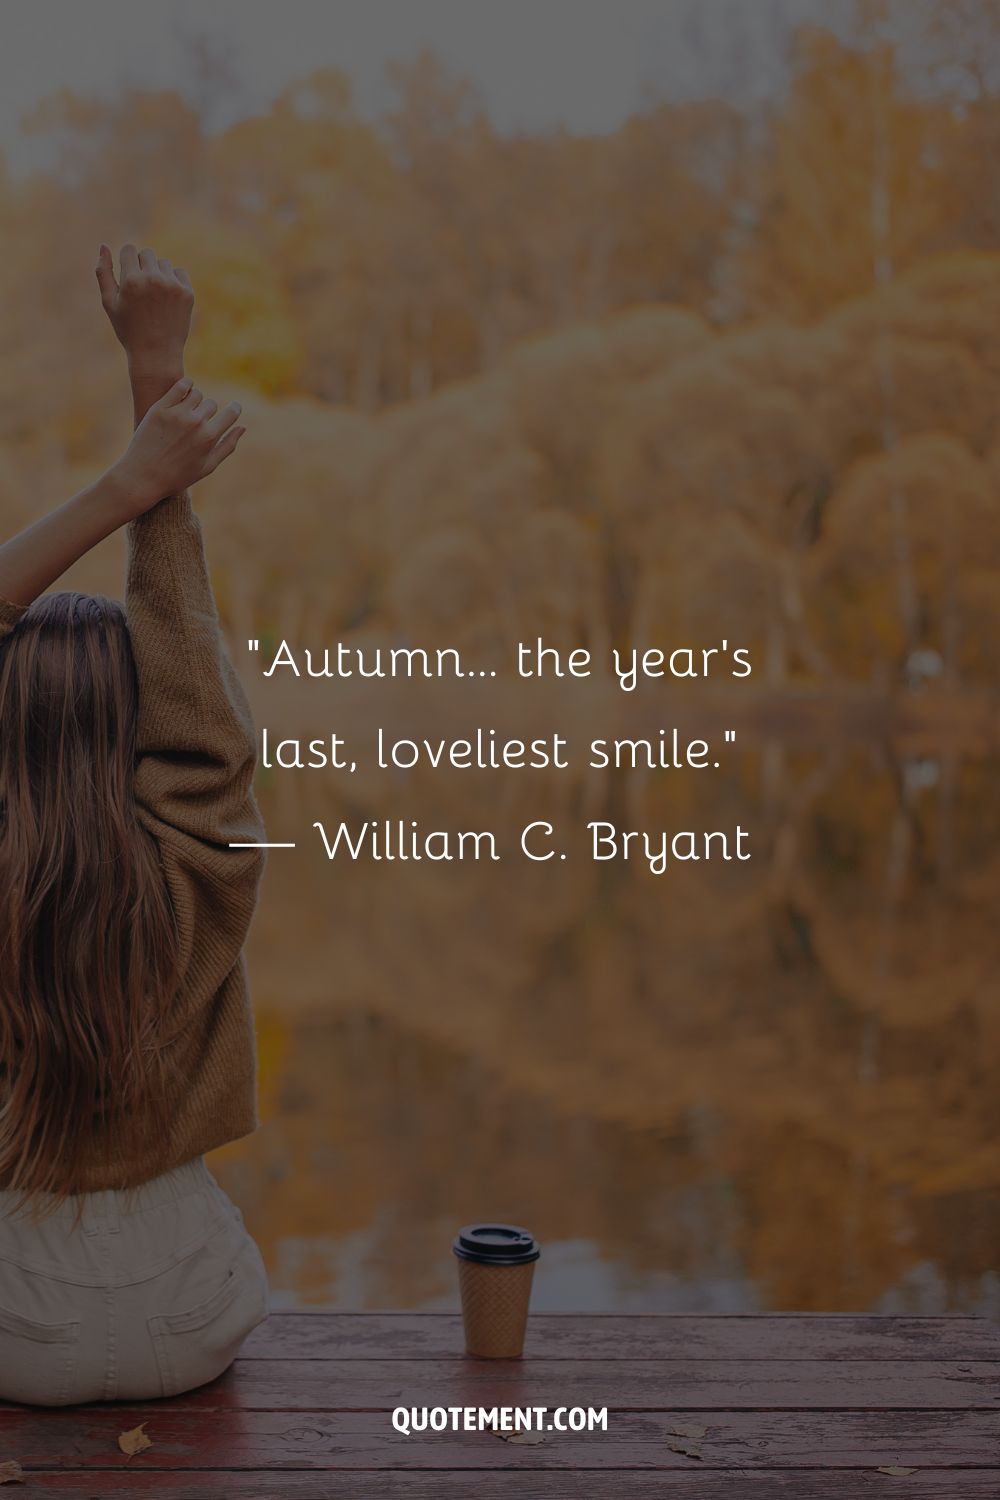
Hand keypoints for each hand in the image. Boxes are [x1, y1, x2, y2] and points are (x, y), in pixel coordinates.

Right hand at [96, 243, 193, 378]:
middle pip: (147, 253)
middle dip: (142, 266)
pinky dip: (173, 281)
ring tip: (154, 296)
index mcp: (131, 280)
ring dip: (158, 273)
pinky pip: (179, 272)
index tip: (128, 277)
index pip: (129, 249)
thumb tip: (104, 245)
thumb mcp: (109, 302)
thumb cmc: (128, 329)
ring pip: (163, 262)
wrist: (156, 354)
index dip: (127, 261)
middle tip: (141, 290)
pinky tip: (167, 299)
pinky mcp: (187, 293)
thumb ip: (103, 272)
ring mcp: (172, 286)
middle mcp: (153, 279)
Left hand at [110, 377, 244, 515]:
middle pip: (211, 404)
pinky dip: (185, 385)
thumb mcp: (207, 466)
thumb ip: (227, 446)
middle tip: (199, 420)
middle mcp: (195, 423)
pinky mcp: (159, 408)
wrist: (142, 477)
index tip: (234, 406)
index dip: (235, 408)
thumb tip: (242, 427)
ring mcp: (176, 414)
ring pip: (196, 394)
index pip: (231, 413)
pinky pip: (180, 386)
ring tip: (187, 410)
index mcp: (209, 437)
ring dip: (195, 399)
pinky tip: (183, 391)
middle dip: (208, 411)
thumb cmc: (177, 476)